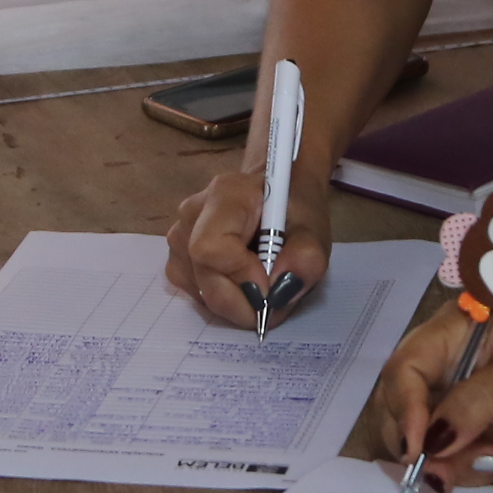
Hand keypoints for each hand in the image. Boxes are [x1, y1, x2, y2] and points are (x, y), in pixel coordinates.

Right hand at [163, 157, 327, 328]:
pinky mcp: (177, 258)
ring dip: (236, 301)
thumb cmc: (295, 207)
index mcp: (226, 195)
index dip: (240, 278)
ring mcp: (179, 237)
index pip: (211, 248)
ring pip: (200, 290)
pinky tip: (245, 281)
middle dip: (243, 301)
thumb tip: (278, 292)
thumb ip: (305, 259)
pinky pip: (197, 293)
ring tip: (264, 282)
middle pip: (203, 276)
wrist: (279, 191)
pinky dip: (225, 297)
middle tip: (275, 299)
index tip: (270, 288)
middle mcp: (192, 214)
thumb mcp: (315, 230)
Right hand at [359, 311, 492, 492]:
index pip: (404, 368)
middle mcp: (443, 365)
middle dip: (420, 445)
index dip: (404, 408)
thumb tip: (429, 441)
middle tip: (447, 472)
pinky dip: (465, 470)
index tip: (420, 448)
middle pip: (397, 408)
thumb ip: (475, 404)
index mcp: (452, 331)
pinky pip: (445, 460)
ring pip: (418, 442)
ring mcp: (453, 401)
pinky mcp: (468, 432)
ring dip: (447, 463)